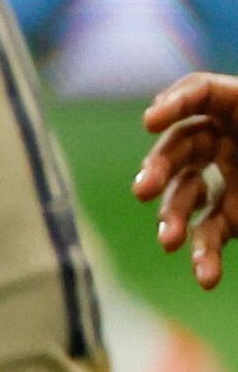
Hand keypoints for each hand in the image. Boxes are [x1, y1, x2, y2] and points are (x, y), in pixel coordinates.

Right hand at [136, 73, 237, 289]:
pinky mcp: (235, 218)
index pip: (200, 93)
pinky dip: (206, 257)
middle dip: (159, 168)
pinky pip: (212, 235)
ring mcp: (229, 181)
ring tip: (169, 241)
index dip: (174, 102)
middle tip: (143, 189)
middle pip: (182, 146)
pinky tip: (208, 278)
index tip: (152, 121)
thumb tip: (180, 110)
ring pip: (187, 194)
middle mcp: (229, 142)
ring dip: (173, 217)